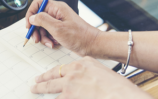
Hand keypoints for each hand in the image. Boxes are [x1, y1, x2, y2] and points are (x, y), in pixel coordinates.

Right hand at [25, 0, 99, 55]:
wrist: (91, 45)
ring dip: (42, 36)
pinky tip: (53, 44)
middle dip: (36, 29)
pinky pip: (48, 33)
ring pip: (42, 27)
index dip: (31, 14)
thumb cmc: (79, 36)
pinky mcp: (60, 29)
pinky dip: (48, 39)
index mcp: (57, 8)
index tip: (29, 25)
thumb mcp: (57, 28)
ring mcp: (58, 21)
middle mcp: (56, 13)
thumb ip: (43, 20)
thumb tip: (32, 17)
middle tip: (36, 39)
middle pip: (38, 17)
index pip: (38, 4)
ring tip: (48, 43)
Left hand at [31, 57, 152, 98]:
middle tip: (35, 82)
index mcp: (83, 63)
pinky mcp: (68, 96)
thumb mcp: (102, 72)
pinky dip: (53, 98)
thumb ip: (89, 73)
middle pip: (52, 76)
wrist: (122, 96)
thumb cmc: (118, 87)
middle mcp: (74, 72)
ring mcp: (69, 85)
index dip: (54, 72)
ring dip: (42, 90)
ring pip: (51, 89)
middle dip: (41, 80)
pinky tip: (46, 98)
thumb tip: (83, 80)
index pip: (63, 67)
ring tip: (35, 91)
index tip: (48, 74)